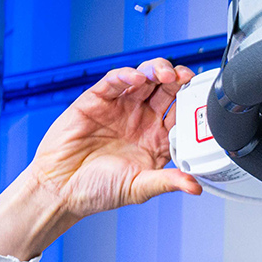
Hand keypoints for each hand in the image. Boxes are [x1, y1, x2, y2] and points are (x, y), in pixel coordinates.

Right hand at [0, 58, 200, 258]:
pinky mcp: (97, 100)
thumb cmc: (98, 189)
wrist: (60, 188)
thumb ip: (167, 182)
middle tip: (185, 78)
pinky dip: (126, 75)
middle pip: (166, 90)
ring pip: (144, 78)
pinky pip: (114, 81)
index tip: (201, 99)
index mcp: (157, 138)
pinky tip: (135, 78)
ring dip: (157, 71)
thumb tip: (195, 186)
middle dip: (178, 79)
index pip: (181, 112)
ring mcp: (121, 107)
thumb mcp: (139, 188)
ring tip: (165, 75)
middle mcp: (142, 119)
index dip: (191, 102)